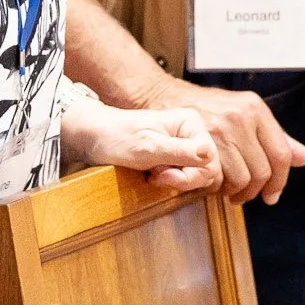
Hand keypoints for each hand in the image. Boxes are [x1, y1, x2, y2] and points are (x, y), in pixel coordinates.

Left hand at [61, 97, 221, 192]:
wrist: (94, 137)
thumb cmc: (117, 136)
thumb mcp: (148, 147)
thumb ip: (180, 152)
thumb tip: (208, 155)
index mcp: (190, 123)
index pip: (209, 158)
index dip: (189, 173)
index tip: (162, 174)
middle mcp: (191, 134)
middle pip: (207, 169)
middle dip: (182, 178)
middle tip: (155, 175)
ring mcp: (184, 147)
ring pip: (197, 176)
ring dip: (175, 181)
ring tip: (152, 173)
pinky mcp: (176, 159)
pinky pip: (185, 177)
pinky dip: (170, 181)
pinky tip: (153, 175)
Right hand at [132, 75, 304, 204]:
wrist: (164, 96)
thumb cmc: (204, 108)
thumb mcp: (243, 114)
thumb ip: (274, 137)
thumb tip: (304, 158)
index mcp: (255, 108)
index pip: (281, 154)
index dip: (279, 181)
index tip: (272, 194)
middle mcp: (240, 116)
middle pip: (262, 171)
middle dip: (255, 191)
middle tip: (245, 195)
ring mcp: (220, 128)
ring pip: (241, 177)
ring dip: (235, 192)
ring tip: (228, 190)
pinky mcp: (199, 141)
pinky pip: (218, 177)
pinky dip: (217, 187)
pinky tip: (213, 183)